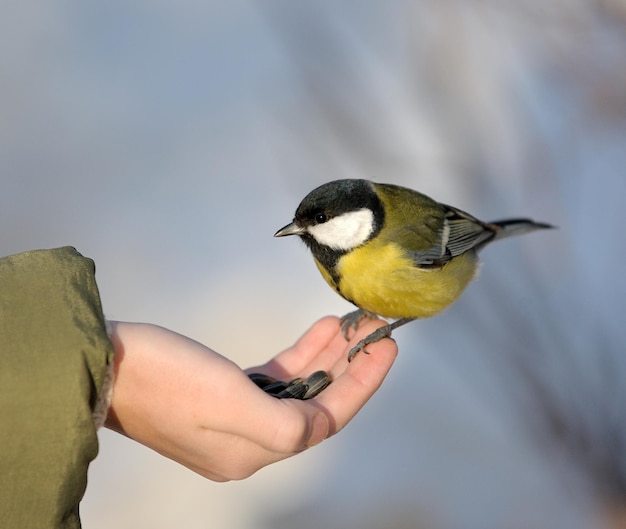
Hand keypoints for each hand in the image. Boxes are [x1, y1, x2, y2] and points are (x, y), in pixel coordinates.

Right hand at [105, 316, 396, 481]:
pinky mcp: (222, 393)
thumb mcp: (228, 403)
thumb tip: (319, 425)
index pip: (325, 419)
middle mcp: (247, 441)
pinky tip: (316, 333)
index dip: (361, 383)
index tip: (385, 347)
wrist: (103, 363)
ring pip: (298, 387)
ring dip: (325, 356)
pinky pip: (275, 377)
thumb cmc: (161, 378)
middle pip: (315, 403)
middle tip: (373, 332)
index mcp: (251, 451)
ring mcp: (234, 416)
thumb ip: (284, 423)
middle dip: (349, 366)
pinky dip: (298, 355)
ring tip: (349, 325)